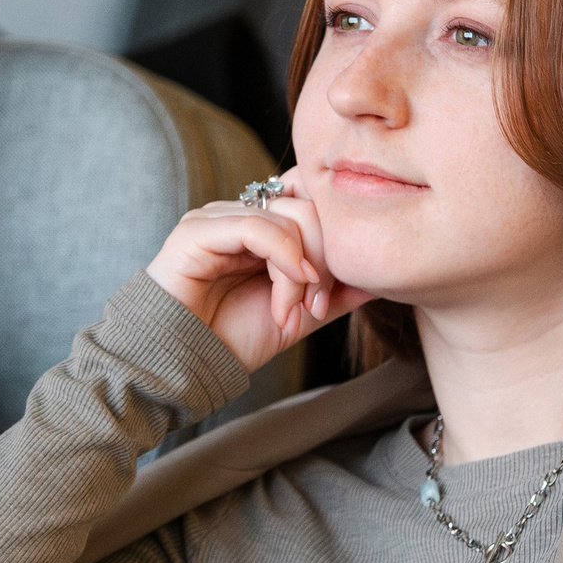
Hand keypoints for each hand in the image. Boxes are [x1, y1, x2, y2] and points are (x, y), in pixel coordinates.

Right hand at [146, 172, 376, 372]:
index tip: (331, 291)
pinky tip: (284, 300)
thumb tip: (380, 280)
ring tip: (293, 312)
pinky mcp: (197, 230)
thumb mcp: (298, 314)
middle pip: (308, 206)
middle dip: (324, 259)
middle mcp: (240, 213)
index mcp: (262, 226)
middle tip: (315, 307)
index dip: (333, 235)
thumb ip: (334, 293)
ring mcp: (217, 217)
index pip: (312, 197)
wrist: (183, 365)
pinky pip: (257, 227)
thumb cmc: (231, 340)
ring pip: (288, 218)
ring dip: (302, 272)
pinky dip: (283, 262)